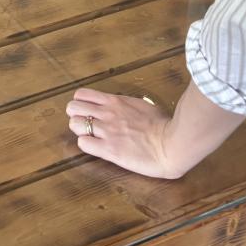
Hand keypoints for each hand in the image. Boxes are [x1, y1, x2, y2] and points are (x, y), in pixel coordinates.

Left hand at [66, 88, 181, 178]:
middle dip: (76, 116)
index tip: (87, 111)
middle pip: (73, 108)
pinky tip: (96, 148)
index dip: (80, 103)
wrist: (172, 144)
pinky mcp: (109, 150)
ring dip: (80, 131)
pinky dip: (86, 145)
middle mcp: (107, 114)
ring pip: (75, 125)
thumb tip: (123, 107)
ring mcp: (107, 131)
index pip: (82, 95)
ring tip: (90, 137)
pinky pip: (83, 144)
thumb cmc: (163, 125)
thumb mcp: (142, 106)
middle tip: (86, 125)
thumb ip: (127, 105)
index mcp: (115, 101)